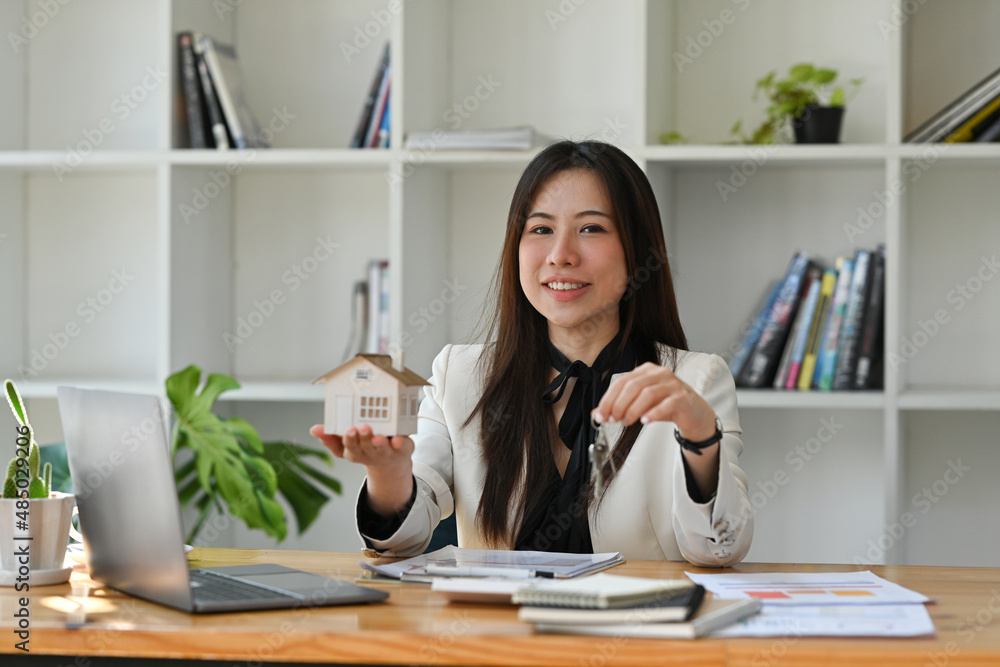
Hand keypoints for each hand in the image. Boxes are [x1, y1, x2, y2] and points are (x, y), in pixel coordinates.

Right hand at [309, 424, 414, 514]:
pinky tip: (398, 438)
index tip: (348, 430)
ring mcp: (387, 452)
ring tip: (377, 436)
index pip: (350, 447)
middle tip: (362, 427)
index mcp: (356, 452)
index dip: (349, 439)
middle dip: (363, 438)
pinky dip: (400, 443)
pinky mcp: (403, 449)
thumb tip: (314, 429)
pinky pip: (403, 447)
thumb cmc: (365, 447)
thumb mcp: (345, 446)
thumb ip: (330, 437)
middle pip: (366, 447)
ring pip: (383, 448)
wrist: (391, 462)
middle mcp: (371, 453)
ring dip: (379, 443)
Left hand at [591, 362, 716, 439]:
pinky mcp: (683, 397)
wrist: (694, 413)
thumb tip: (597, 414)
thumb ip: (620, 407)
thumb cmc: (666, 406)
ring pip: (647, 393)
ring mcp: (672, 383)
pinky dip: (653, 413)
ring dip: (633, 409)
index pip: (621, 382)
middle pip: (633, 386)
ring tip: (627, 422)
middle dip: (619, 404)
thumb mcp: (640, 405)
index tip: (601, 415)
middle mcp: (659, 373)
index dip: (608, 399)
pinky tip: (645, 421)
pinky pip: (667, 403)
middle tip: (613, 419)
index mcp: (645, 371)